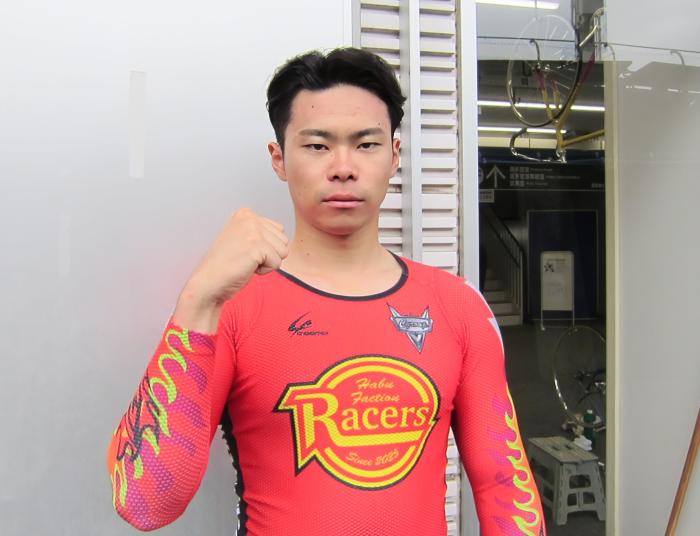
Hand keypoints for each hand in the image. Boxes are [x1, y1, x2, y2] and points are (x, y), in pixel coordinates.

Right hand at [172, 208, 288, 331]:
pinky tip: (246, 269)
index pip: (278, 230)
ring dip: (267, 262)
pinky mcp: (256, 246)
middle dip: (268, 254)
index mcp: (246, 214)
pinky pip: (277, 263)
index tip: (244, 251)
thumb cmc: (226, 265)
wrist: (208, 282)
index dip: (266, 247)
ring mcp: (253, 231)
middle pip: (283, 240)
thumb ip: (262, 233)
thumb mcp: (244, 239)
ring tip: (246, 262)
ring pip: (283, 252)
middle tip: (245, 258)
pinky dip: (264, 271)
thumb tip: (285, 239)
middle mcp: (249, 218)